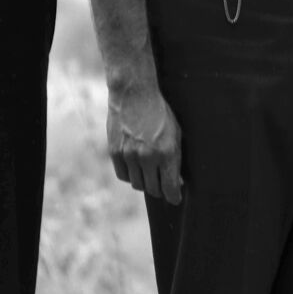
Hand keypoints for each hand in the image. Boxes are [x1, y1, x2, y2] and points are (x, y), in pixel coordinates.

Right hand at [108, 76, 183, 203]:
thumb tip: (177, 181)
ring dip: (145, 183)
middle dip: (160, 190)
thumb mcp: (175, 133)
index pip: (170, 187)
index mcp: (166, 152)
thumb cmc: (160, 113)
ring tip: (150, 174)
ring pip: (137, 184)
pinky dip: (130, 176)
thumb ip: (176, 158)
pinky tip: (136, 168)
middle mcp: (147, 157)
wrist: (134, 94)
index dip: (174, 197)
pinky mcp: (115, 152)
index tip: (176, 199)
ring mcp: (129, 155)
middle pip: (153, 189)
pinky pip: (123, 176)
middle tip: (163, 185)